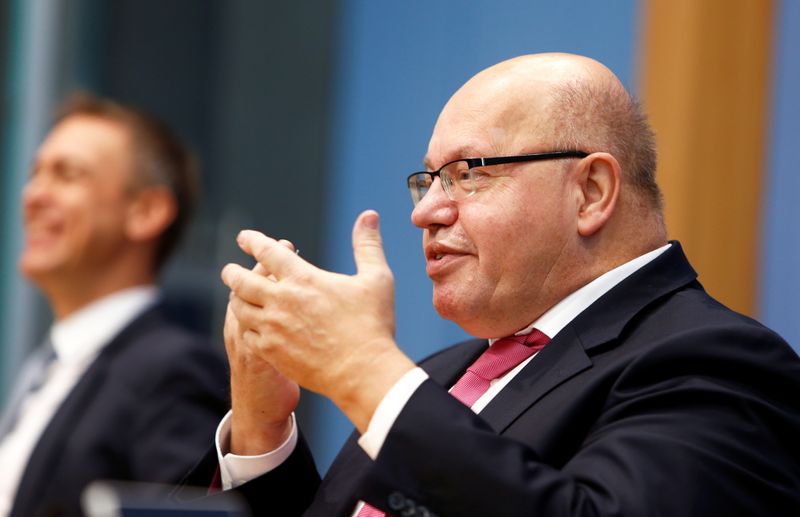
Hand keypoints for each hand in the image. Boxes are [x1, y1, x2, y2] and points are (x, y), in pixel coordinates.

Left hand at [222, 210, 415, 431]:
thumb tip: (369, 215)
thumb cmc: (372, 325)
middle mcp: (281, 300)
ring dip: (236, 299)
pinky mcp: (270, 352)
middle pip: (242, 280)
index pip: (268, 252)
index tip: (244, 238)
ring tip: (237, 297)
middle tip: (229, 270)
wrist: (362, 372)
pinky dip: (245, 326)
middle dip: (232, 272)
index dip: (253, 241)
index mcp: (303, 278)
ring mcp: (272, 328)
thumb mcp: (376, 279)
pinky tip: (249, 326)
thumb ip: (367, 245)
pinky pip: (246, 334)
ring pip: (239, 308)